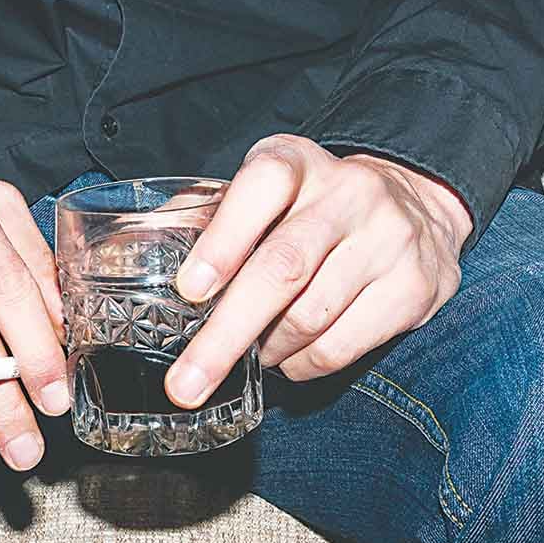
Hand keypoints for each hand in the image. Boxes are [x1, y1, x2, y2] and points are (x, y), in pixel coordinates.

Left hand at [165, 134, 471, 405]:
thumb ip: (200, 216)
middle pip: (282, 268)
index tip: (189, 290)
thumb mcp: (259, 193)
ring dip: (266, 350)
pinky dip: (302, 366)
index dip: (222, 241)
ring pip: (310, 316)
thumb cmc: (310, 207)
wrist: (414, 206)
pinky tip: (289, 359)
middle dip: (226, 334)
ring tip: (251, 355)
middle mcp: (348, 192)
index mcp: (297, 162)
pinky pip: (343, 346)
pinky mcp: (415, 287)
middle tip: (186, 381)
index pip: (260, 187)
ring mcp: (389, 239)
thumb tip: (128, 250)